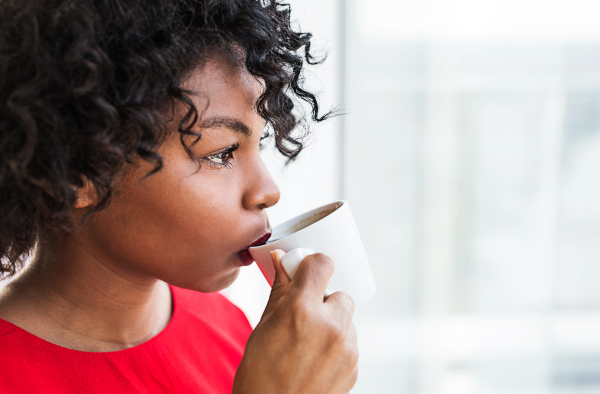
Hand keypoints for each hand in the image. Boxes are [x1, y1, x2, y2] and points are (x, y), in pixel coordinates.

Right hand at [232, 250, 357, 393]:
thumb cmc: (259, 375)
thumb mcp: (263, 326)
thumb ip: (279, 290)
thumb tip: (280, 259)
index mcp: (301, 310)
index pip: (322, 265)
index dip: (313, 265)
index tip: (306, 271)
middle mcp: (330, 325)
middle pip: (340, 294)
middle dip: (324, 301)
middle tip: (304, 316)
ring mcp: (346, 348)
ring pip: (347, 319)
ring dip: (332, 323)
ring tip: (307, 344)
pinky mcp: (355, 366)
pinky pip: (350, 342)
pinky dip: (337, 344)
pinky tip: (315, 360)